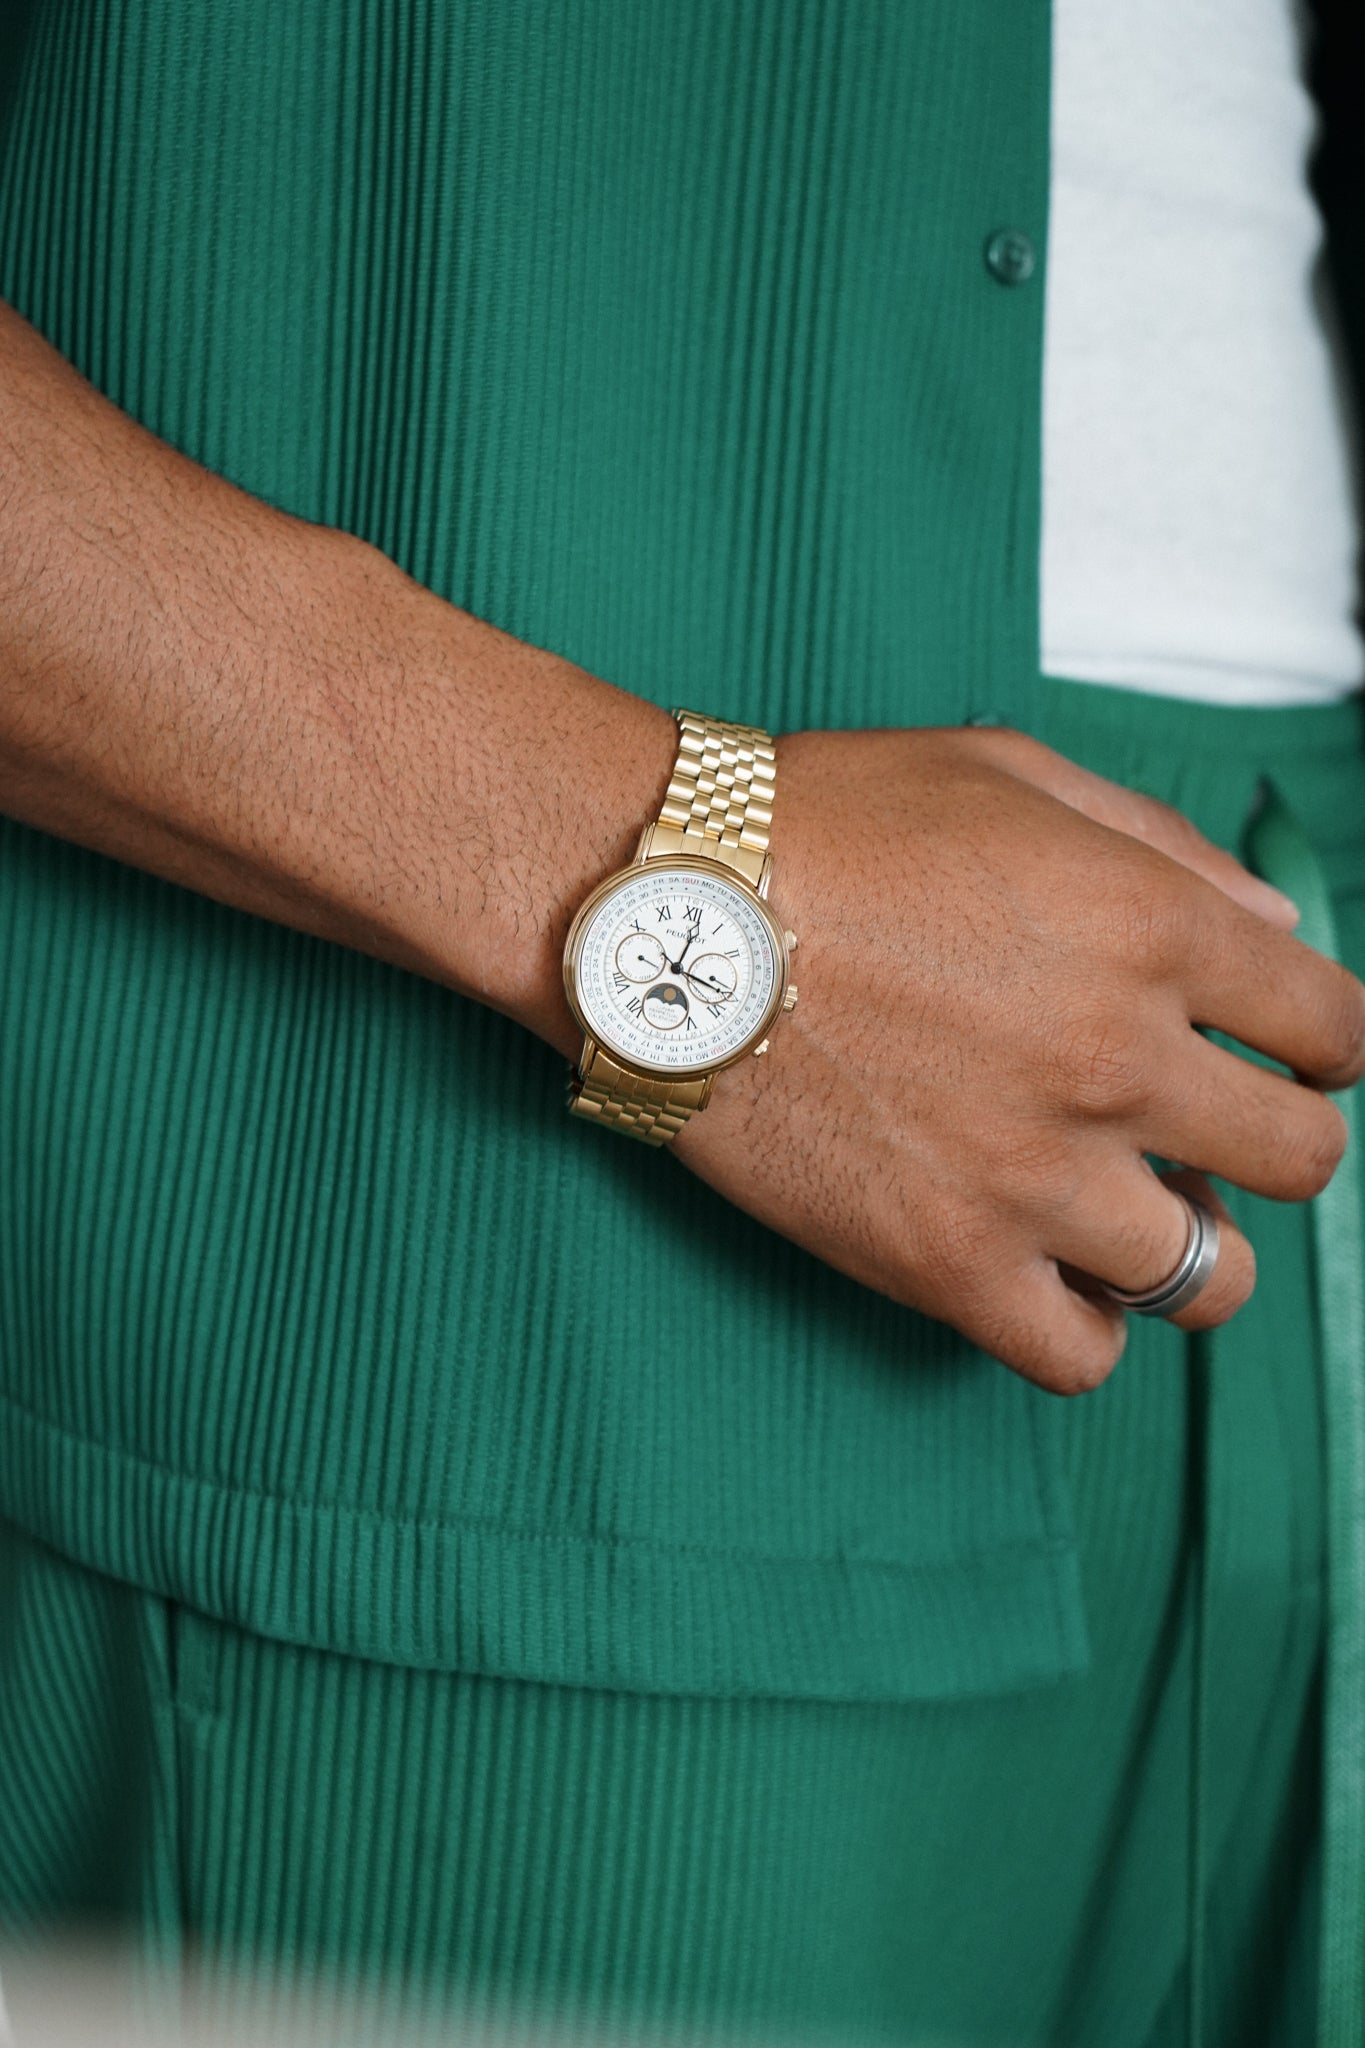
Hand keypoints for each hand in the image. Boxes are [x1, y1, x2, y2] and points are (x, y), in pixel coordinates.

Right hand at [671, 724, 1364, 1393]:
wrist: (657, 911)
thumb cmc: (823, 822)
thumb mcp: (1008, 774)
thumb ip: (1164, 846)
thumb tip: (1272, 930)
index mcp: (1150, 929)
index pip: (1331, 1024)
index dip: (1321, 1042)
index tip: (1283, 1052)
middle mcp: (1116, 1062)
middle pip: (1301, 1158)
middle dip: (1274, 1141)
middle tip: (1206, 1129)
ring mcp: (1033, 1176)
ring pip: (1213, 1279)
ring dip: (1191, 1246)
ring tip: (1127, 1213)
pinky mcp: (941, 1262)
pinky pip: (1079, 1357)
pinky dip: (1085, 1328)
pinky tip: (1047, 1276)